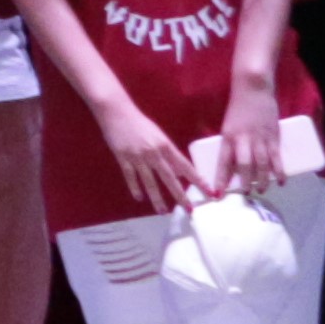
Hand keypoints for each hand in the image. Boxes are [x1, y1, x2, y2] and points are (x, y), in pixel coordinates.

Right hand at [93, 96, 197, 213]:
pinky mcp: (123, 158)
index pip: (185, 166)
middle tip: (189, 209)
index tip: (209, 191)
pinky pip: (130, 177)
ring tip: (163, 211)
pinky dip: (135, 188)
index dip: (198, 180)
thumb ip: (168, 153)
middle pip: (169, 178)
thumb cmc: (139, 122)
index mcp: (165, 145)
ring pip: (149, 182)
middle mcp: (154, 153)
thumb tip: (178, 172)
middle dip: (180, 195)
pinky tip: (139, 198)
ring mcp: (137, 157)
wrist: (116, 111)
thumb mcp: (158, 135)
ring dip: (157, 198)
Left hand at [217, 85, 286, 195]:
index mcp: (227, 137)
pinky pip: (276, 158)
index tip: (218, 194)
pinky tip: (280, 181)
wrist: (253, 90)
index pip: (223, 162)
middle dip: (244, 182)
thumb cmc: (238, 108)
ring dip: (262, 179)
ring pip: (261, 164)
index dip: (220, 179)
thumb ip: (231, 144)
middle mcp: (243, 140)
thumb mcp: (228, 127)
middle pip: (243, 165)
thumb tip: (232, 165)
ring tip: (261, 190)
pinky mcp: (273, 137)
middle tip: (246, 194)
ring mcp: (260, 139)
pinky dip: (279, 171)